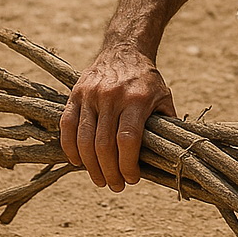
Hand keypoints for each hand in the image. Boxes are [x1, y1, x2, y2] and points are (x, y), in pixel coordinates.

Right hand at [59, 46, 175, 191]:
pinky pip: (67, 127)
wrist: (124, 50)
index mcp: (137, 99)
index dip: (127, 165)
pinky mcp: (75, 94)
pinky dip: (70, 149)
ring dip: (90, 166)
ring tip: (100, 180)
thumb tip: (170, 155)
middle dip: (109, 172)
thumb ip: (166, 123)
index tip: (132, 179)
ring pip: (84, 139)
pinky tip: (78, 162)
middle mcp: (112, 96)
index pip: (127, 140)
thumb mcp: (164, 97)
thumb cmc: (147, 80)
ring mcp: (91, 95)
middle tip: (115, 186)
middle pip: (104, 145)